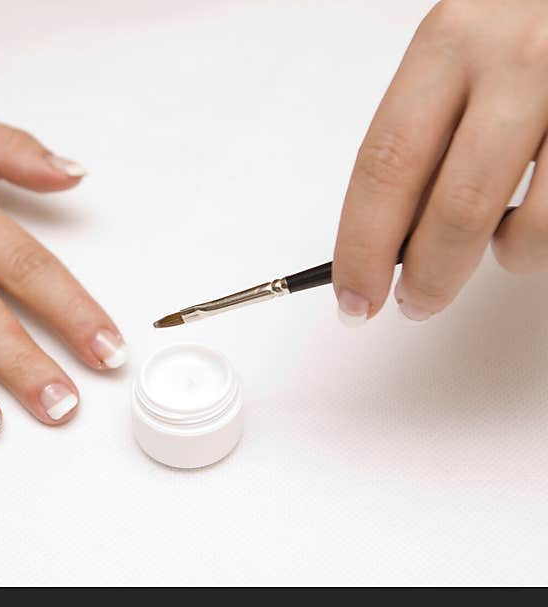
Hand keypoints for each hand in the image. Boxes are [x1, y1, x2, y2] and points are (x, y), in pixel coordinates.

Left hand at [332, 0, 547, 325]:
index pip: (384, 165)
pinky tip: (541, 216)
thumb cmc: (530, 18)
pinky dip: (547, 238)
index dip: (361, 244)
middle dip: (426, 277)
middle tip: (413, 304)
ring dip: (506, 258)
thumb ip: (432, 126)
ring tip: (502, 245)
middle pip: (453, 207)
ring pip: (530, 229)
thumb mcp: (466, 50)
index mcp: (450, 42)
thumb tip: (394, 230)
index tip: (352, 293)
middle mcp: (517, 60)